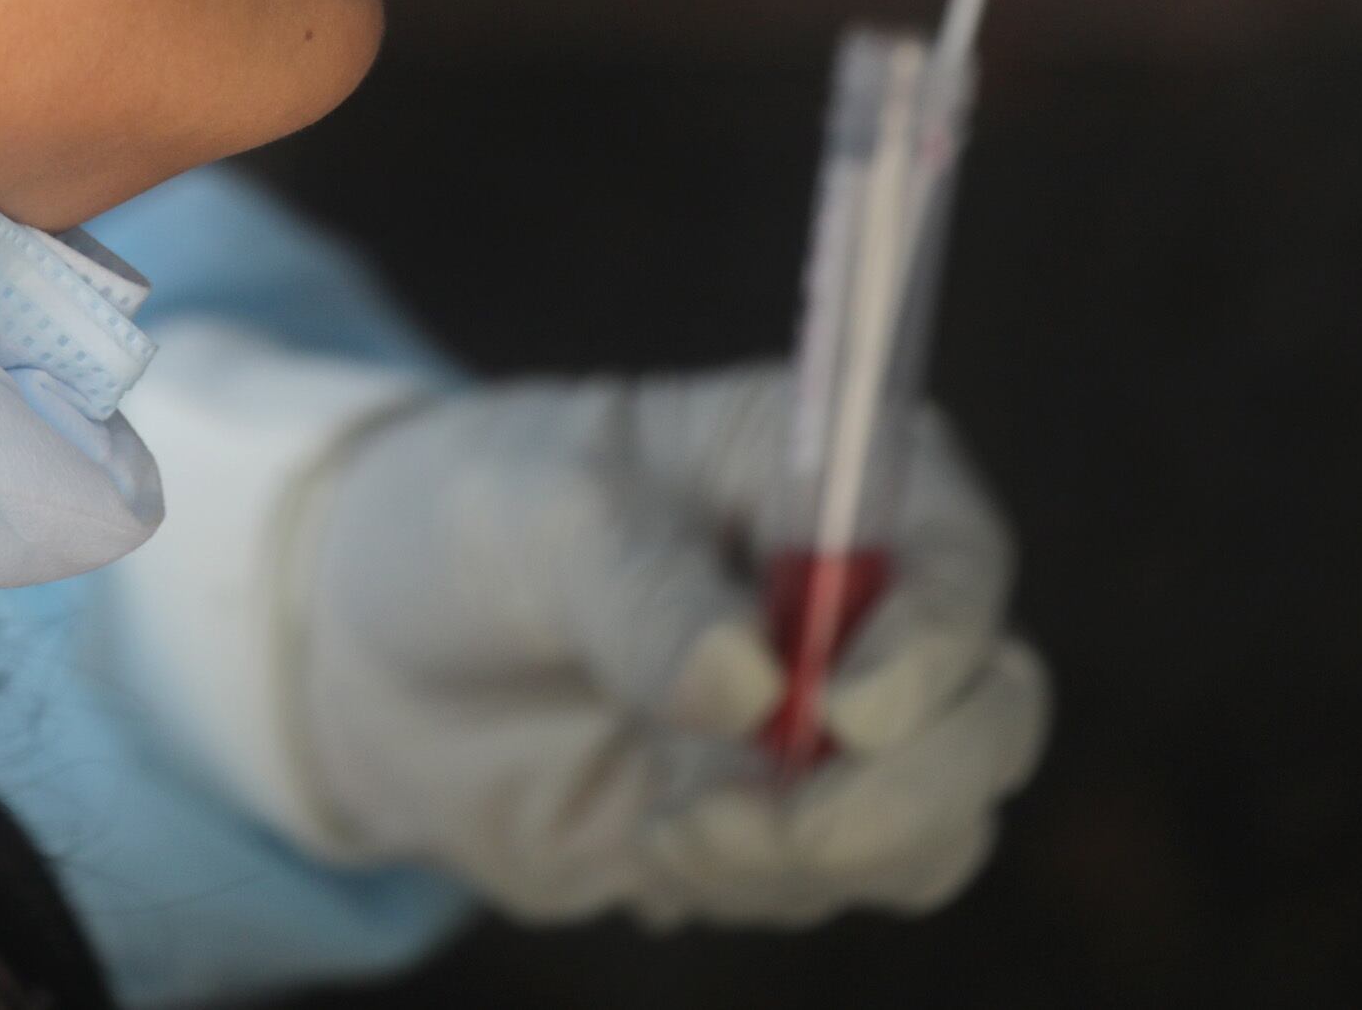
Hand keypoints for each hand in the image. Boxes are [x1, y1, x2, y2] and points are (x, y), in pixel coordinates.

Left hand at [283, 363, 1048, 926]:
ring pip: (936, 821)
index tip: (851, 709)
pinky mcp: (782, 822)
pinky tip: (655, 841)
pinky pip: (837, 883)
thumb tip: (750, 687)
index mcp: (829, 476)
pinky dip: (762, 884)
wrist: (369, 652)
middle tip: (787, 822)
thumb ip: (639, 591)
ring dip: (822, 852)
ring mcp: (832, 723)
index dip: (938, 639)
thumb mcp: (533, 518)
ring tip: (676, 825)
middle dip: (911, 788)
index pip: (955, 553)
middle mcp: (863, 599)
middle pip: (992, 708)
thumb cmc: (471, 525)